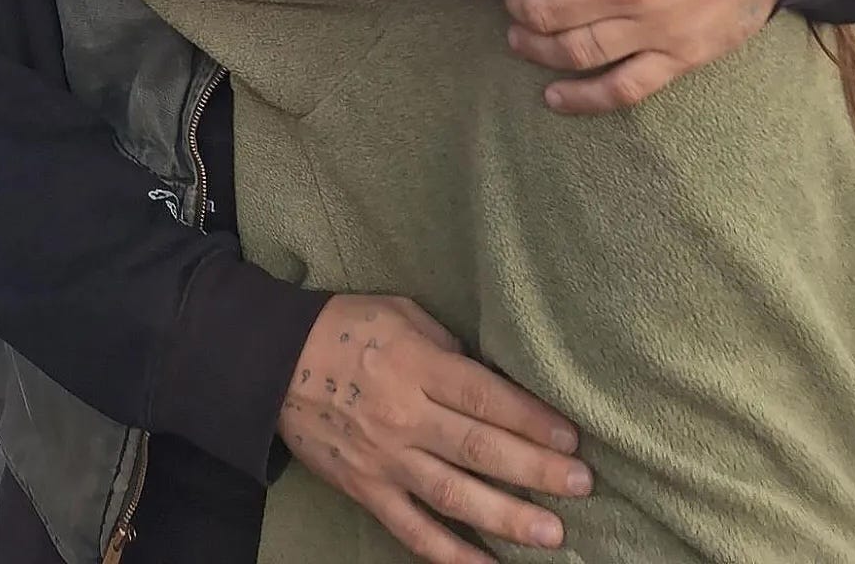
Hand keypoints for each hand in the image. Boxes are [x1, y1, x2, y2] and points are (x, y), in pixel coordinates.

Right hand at [280, 295, 589, 563]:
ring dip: (506, 517)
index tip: (570, 437)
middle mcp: (404, 417)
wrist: (272, 363)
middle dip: (535, 470)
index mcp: (415, 366)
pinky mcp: (365, 490)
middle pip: (479, 448)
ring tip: (552, 533)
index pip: (484, 397)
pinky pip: (412, 530)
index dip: (531, 420)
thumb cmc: (345, 327)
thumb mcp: (401, 314)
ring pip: (453, 496)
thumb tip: (489, 379)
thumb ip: (447, 346)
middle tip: (582, 486)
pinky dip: (450, 553)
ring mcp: (384, 460)